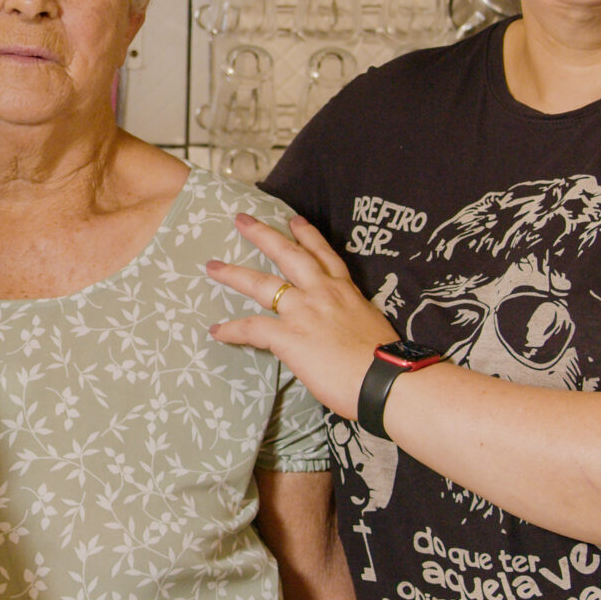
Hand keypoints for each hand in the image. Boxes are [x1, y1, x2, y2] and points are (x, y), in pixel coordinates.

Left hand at [205, 212, 398, 414]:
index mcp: (345, 291)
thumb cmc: (385, 362)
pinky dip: (232, 330)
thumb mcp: (370, 327)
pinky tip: (217, 330)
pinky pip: (252, 328)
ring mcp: (303, 312)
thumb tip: (340, 333)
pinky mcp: (289, 336)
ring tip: (213, 267)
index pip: (324, 255)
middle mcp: (322, 293)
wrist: (387, 379)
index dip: (308, 236)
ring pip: (261, 284)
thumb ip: (349, 322)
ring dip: (234, 274)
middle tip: (241, 220)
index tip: (294, 220)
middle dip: (263, 235)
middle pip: (288, 255)